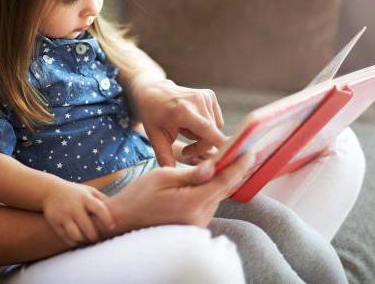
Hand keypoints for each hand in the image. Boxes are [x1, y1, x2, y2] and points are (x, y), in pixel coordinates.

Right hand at [42, 182, 115, 245]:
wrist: (49, 190)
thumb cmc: (75, 192)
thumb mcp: (88, 190)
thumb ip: (103, 199)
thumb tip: (119, 211)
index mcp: (84, 197)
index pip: (99, 209)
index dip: (107, 219)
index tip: (112, 227)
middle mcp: (73, 206)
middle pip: (88, 227)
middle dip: (95, 235)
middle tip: (97, 237)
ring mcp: (63, 215)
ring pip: (77, 235)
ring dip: (84, 240)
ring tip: (87, 238)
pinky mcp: (55, 222)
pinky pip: (67, 238)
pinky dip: (74, 241)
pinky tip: (77, 239)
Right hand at [101, 152, 253, 233]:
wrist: (124, 219)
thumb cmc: (139, 195)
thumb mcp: (162, 176)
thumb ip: (191, 173)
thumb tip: (213, 166)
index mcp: (192, 202)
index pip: (223, 181)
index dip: (238, 165)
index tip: (250, 152)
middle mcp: (199, 216)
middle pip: (223, 189)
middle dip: (233, 170)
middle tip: (243, 151)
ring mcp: (198, 222)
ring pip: (217, 196)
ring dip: (222, 179)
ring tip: (228, 160)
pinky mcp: (194, 223)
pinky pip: (208, 202)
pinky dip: (212, 189)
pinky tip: (211, 177)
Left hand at [131, 78, 225, 165]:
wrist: (152, 92)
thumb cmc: (153, 115)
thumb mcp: (155, 137)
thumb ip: (165, 156)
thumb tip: (172, 176)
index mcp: (183, 111)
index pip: (209, 132)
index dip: (221, 147)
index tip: (224, 160)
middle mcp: (197, 101)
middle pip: (212, 136)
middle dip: (201, 147)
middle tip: (186, 150)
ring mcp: (205, 96)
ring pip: (215, 129)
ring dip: (204, 137)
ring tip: (186, 134)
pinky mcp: (209, 95)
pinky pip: (216, 121)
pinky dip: (206, 127)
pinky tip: (192, 124)